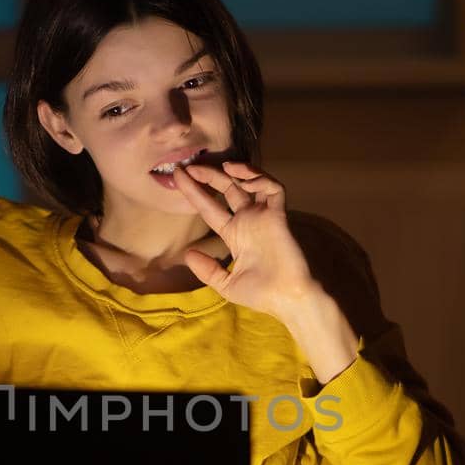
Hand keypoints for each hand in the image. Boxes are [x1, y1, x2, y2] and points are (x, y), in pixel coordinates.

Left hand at [173, 159, 319, 319]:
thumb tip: (188, 254)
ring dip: (237, 171)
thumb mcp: (226, 285)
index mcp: (234, 234)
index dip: (194, 192)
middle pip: (227, 189)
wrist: (287, 299)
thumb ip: (208, 270)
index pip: (210, 208)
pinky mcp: (279, 215)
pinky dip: (259, 179)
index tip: (177, 178)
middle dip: (209, 176)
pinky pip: (272, 188)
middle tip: (190, 166)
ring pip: (251, 182)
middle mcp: (248, 221)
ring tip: (222, 166)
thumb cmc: (261, 295)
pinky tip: (243, 179)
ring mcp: (264, 216)